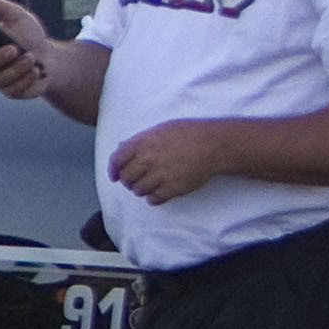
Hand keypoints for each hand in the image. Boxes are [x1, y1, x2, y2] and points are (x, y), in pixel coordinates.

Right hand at [0, 0, 53, 97]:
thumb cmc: (30, 37)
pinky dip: (27, 79)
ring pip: (1, 79)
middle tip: (15, 49)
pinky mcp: (11, 91)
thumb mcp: (20, 18)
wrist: (51, 58)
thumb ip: (4, 8)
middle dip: (0, 58)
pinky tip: (37, 71)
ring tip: (32, 58)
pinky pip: (15, 89)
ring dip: (18, 68)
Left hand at [108, 120, 231, 204]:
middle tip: (135, 182)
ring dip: (141, 190)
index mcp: (143, 142)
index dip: (113, 170)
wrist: (215, 144)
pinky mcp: (173, 187)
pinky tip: (158, 194)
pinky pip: (154, 199)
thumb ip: (139, 140)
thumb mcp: (160, 130)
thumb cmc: (188, 134)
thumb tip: (120, 148)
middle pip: (126, 178)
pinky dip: (153, 198)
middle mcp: (149, 159)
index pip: (117, 159)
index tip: (114, 176)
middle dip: (128, 181)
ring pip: (138, 190)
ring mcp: (161, 174)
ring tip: (149, 186)